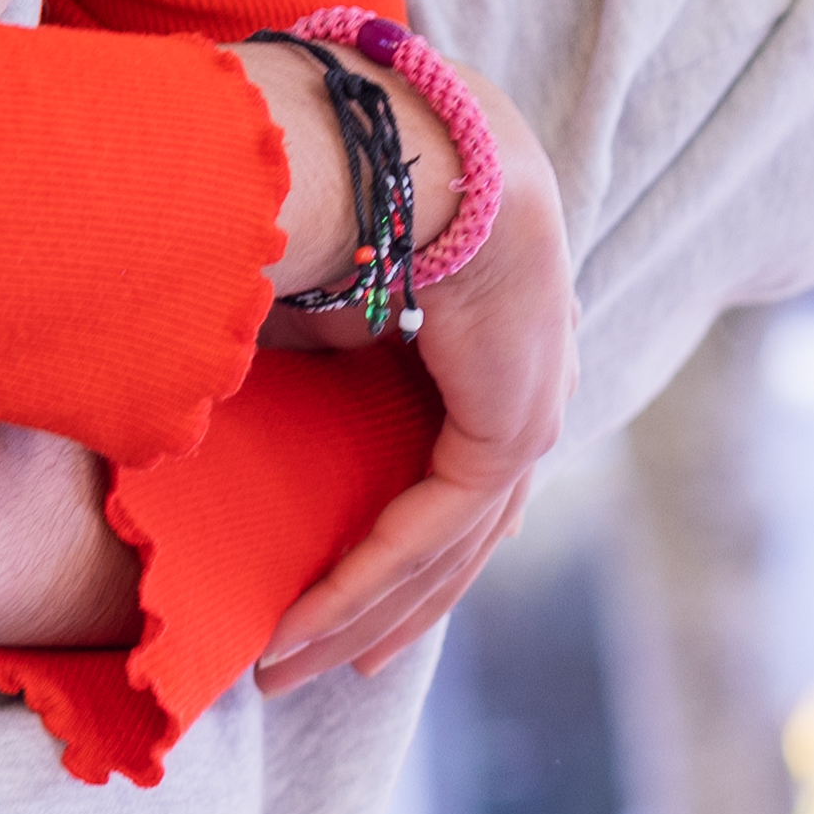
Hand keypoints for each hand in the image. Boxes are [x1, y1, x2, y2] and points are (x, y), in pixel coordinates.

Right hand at [256, 95, 571, 693]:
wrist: (422, 146)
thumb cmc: (373, 186)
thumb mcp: (342, 287)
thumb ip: (329, 343)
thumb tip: (285, 369)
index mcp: (500, 351)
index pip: (459, 476)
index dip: (403, 551)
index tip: (342, 604)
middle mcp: (528, 390)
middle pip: (453, 538)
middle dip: (376, 612)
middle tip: (304, 665)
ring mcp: (528, 416)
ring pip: (441, 555)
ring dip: (358, 618)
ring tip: (285, 668)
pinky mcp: (507, 434)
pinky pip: (429, 539)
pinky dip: (363, 588)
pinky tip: (304, 629)